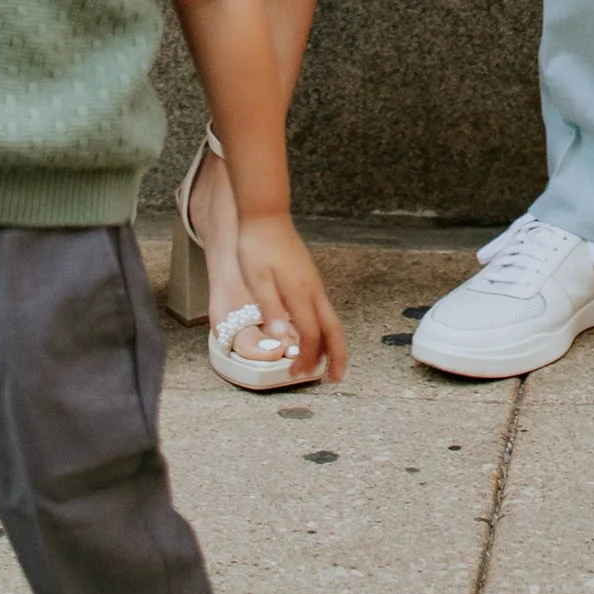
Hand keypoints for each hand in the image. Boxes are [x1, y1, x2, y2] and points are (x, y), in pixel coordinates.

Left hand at [232, 211, 346, 384]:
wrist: (265, 213)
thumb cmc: (257, 245)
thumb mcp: (257, 278)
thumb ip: (270, 308)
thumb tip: (280, 339)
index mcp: (300, 292)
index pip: (310, 334)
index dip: (307, 357)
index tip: (296, 374)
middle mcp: (313, 289)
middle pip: (333, 329)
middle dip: (337, 356)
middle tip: (336, 379)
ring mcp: (314, 282)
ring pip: (331, 319)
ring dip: (331, 344)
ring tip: (326, 364)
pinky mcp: (309, 278)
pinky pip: (324, 310)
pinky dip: (324, 329)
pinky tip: (315, 335)